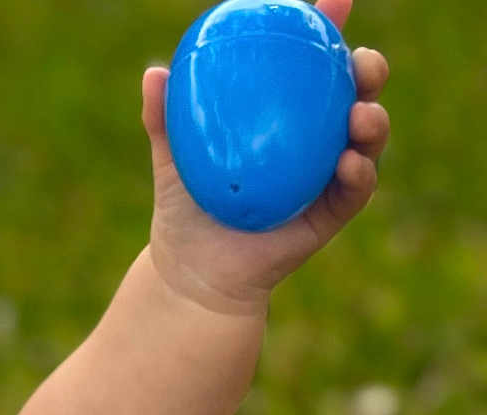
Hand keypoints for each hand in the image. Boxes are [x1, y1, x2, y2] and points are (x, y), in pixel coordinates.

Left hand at [142, 0, 389, 315]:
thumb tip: (155, 74)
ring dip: (373, 119)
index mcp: (286, 117)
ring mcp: (327, 176)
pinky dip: (358, 172)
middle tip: (359, 60)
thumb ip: (164, 118)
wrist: (192, 274)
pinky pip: (355, 189)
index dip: (328, 30)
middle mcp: (315, 141)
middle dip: (367, 69)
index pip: (313, 65)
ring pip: (366, 137)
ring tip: (360, 114)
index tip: (334, 4)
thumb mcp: (171, 159)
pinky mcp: (330, 213)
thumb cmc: (185, 211)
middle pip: (354, 93)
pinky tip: (348, 161)